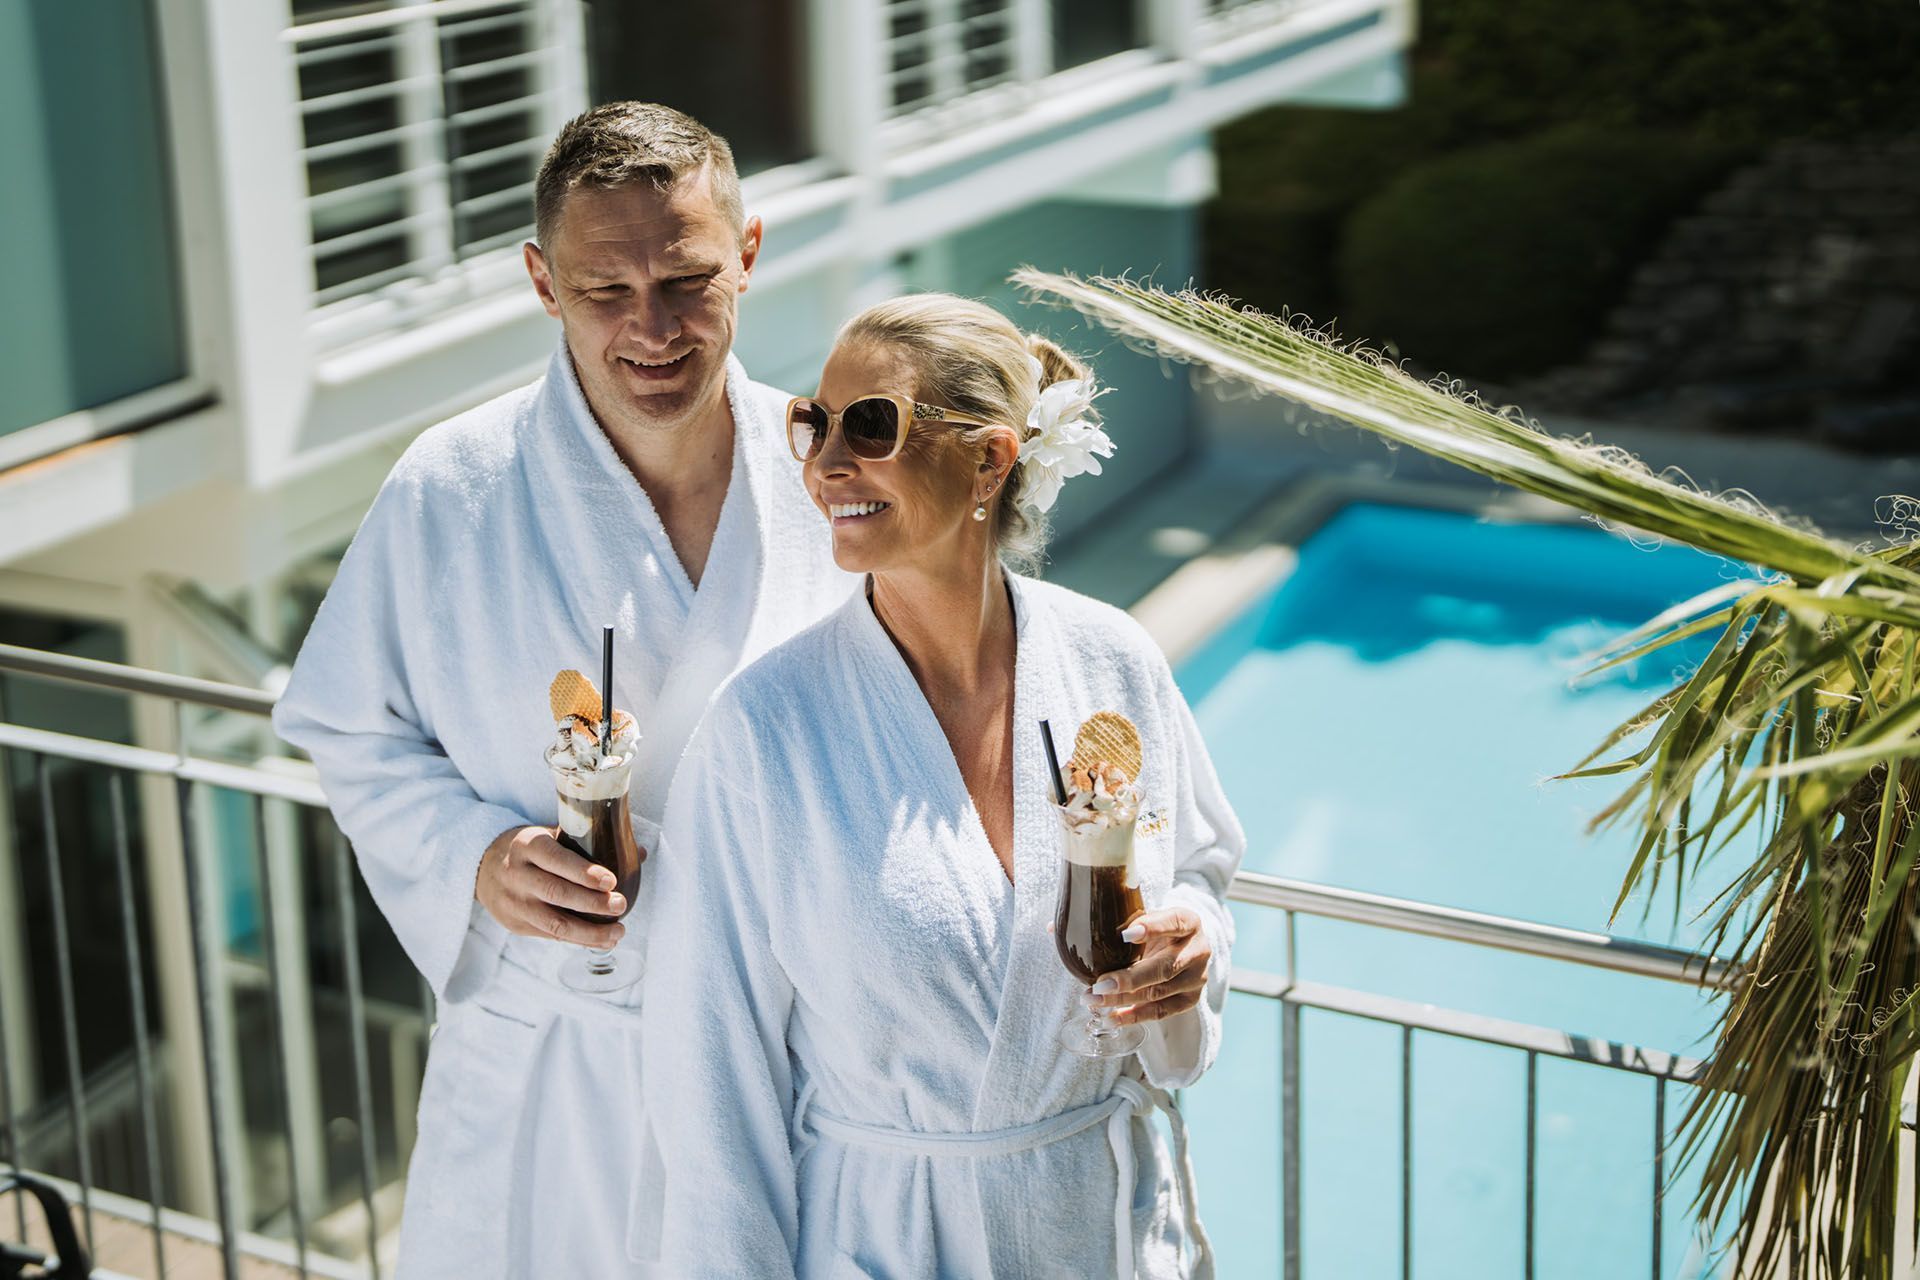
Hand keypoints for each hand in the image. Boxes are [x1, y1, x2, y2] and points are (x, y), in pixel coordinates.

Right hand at [474, 825, 630, 949]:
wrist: (483, 869)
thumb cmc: (531, 850)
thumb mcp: (549, 835)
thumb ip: (589, 843)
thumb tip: (639, 851)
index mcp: (527, 845)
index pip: (555, 859)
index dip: (583, 872)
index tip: (611, 881)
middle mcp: (517, 875)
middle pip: (556, 893)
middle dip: (592, 903)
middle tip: (620, 905)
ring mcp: (515, 903)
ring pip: (554, 923)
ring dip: (590, 932)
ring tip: (619, 932)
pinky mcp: (517, 925)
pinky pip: (551, 935)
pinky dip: (580, 940)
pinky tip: (603, 941)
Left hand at [1086, 907, 1210, 1025]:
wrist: (1179, 947)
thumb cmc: (1157, 929)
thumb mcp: (1149, 917)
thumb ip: (1132, 921)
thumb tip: (1097, 929)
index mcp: (1189, 923)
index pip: (1174, 923)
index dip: (1152, 928)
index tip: (1126, 935)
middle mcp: (1198, 951)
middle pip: (1165, 968)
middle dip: (1130, 979)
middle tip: (1100, 984)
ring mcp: (1196, 978)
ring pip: (1159, 992)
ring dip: (1123, 999)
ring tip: (1095, 1000)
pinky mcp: (1189, 999)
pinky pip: (1160, 1011)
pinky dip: (1134, 1016)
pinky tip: (1112, 1017)